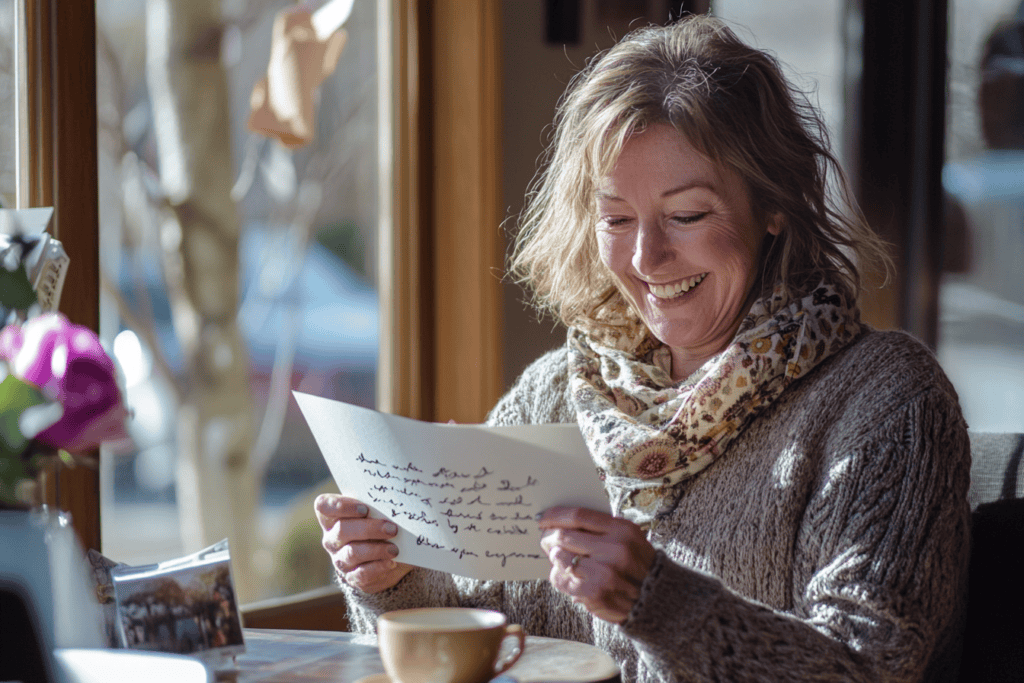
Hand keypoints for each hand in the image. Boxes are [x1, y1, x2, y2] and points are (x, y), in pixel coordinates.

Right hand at [315, 493, 412, 592]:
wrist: (386, 559)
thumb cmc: (379, 528)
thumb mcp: (376, 516)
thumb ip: (377, 509)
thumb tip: (396, 504)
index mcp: (332, 517)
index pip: (324, 506)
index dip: (340, 506)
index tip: (365, 508)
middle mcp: (332, 538)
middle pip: (342, 530)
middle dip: (369, 528)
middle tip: (392, 529)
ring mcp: (340, 559)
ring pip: (352, 553)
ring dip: (376, 549)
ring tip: (394, 549)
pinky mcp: (352, 577)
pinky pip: (362, 573)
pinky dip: (378, 567)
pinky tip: (391, 562)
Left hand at [538, 506, 655, 623]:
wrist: (653, 600)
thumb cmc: (635, 564)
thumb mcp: (627, 538)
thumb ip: (598, 529)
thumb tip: (559, 522)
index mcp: (622, 530)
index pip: (578, 516)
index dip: (555, 515)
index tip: (543, 518)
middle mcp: (614, 550)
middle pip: (564, 536)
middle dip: (548, 537)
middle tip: (545, 539)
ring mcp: (604, 573)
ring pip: (559, 557)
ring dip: (555, 557)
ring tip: (560, 558)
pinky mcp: (594, 593)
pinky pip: (561, 579)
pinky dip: (559, 576)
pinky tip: (569, 576)